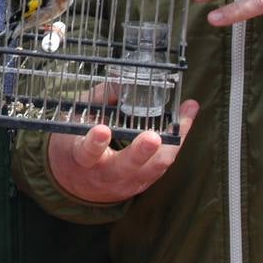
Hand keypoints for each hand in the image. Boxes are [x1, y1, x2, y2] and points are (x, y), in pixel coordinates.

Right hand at [47, 100, 198, 203]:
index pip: (87, 153)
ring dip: (170, 144)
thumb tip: (124, 79)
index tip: (102, 130)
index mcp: (81, 158)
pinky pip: (163, 163)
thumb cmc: (76, 143)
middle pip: (125, 167)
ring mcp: (126, 182)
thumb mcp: (77, 120)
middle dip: (140, 152)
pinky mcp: (143, 183)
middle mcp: (104, 174)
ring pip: (151, 168)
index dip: (94, 143)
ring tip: (184, 117)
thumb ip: (99, 99)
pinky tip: (187, 118)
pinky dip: (177, 141)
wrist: (77, 183)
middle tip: (153, 137)